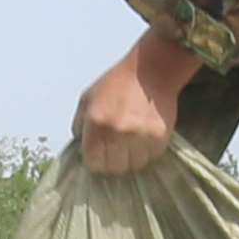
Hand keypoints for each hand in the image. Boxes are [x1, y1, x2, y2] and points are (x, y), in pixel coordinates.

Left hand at [68, 27, 200, 175]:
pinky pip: (151, 156)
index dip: (97, 160)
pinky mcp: (159, 136)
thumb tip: (79, 147)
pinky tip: (145, 136)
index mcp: (96, 123)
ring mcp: (139, 136)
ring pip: (135, 165)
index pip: (94, 163)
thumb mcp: (88, 97)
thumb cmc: (117, 83)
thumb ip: (79, 124)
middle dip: (114, 160)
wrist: (150, 70)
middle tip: (118, 148)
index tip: (101, 154)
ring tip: (133, 140)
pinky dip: (148, 151)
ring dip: (133, 157)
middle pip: (115, 168)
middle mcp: (117, 132)